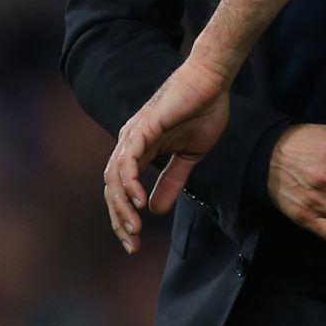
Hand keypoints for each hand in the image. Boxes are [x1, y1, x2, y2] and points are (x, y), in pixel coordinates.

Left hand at [103, 55, 230, 253]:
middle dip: (118, 219)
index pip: (121, 189)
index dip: (124, 217)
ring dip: (122, 207)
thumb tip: (154, 211)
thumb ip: (172, 181)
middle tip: (131, 245)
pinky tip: (138, 202)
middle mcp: (129, 142)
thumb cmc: (204, 110)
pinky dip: (130, 183)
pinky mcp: (143, 127)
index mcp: (139, 149)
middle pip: (111, 188)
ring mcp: (133, 134)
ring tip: (134, 230)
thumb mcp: (190, 156)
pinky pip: (128, 161)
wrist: (213, 80)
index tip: (133, 242)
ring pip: (114, 178)